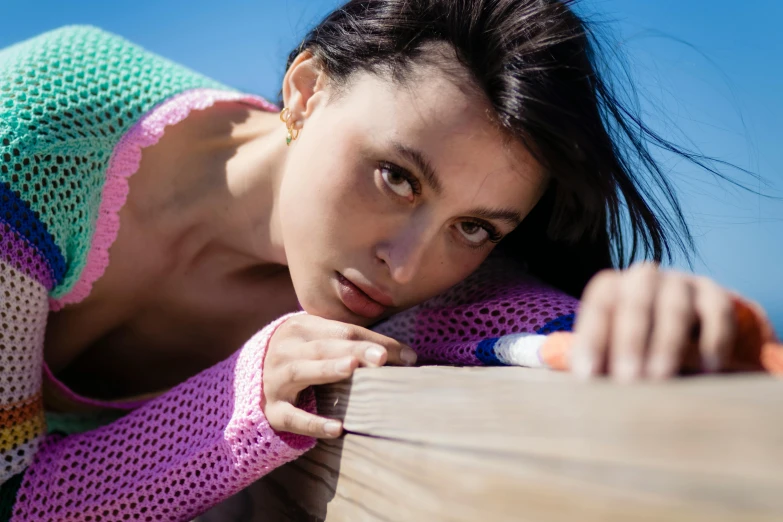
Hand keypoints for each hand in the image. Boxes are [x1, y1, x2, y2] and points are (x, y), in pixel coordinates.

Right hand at [263, 314, 416, 437]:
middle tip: (382, 357)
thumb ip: (356, 344)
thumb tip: (409, 357)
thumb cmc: (303, 357)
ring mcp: (274, 380)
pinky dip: (313, 422)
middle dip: (354, 350)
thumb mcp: (321, 342)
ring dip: (327, 369)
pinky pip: (292, 417)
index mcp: (301, 328)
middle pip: (324, 347)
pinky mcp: (272, 410)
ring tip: (352, 368)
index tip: (407, 355)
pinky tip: (337, 428)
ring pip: (301, 371)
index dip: (374, 341)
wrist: (251, 380)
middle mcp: (286, 350)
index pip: (343, 331)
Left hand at [571, 262, 736, 380]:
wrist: (687, 324)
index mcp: (612, 287)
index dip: (592, 339)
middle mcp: (645, 278)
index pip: (599, 306)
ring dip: (666, 344)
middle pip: (636, 303)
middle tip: (627, 380)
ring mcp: (682, 283)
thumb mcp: (612, 348)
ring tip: (661, 378)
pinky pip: (718, 312)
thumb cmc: (635, 343)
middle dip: (630, 343)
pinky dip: (713, 340)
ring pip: (675, 308)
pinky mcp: (715, 295)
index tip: (588, 375)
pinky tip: (709, 368)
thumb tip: (584, 385)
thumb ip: (599, 362)